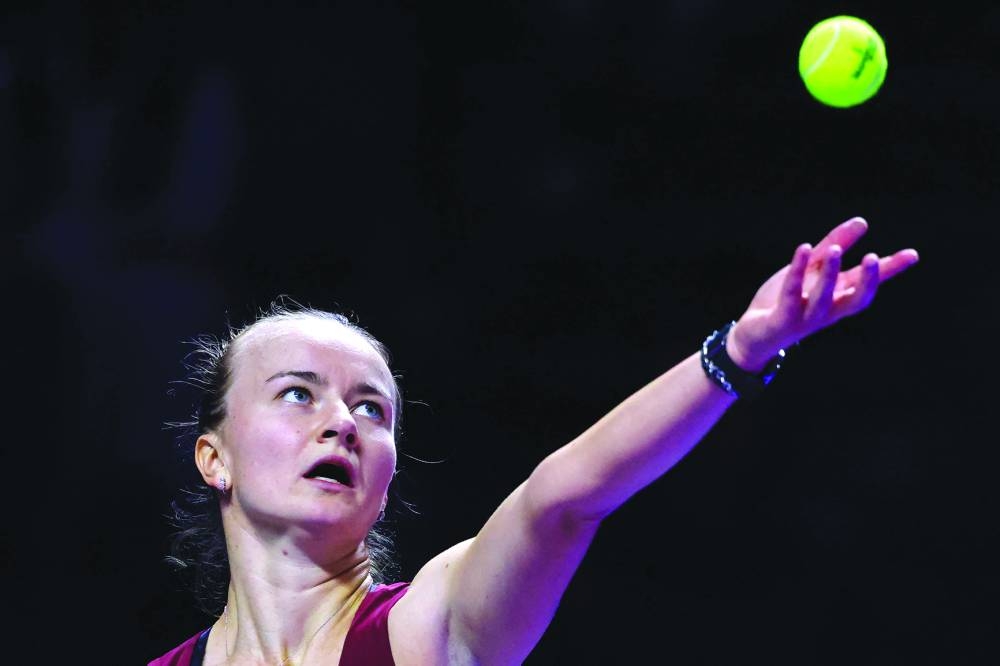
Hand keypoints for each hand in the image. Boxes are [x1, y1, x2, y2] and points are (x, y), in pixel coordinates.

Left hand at [726, 217, 918, 372]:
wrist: (754, 335)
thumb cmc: (787, 300)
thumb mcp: (812, 269)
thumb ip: (834, 244)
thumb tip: (862, 222)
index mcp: (838, 298)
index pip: (869, 284)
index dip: (891, 270)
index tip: (913, 254)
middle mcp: (827, 310)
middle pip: (855, 300)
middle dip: (867, 281)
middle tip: (874, 258)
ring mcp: (806, 317)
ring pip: (822, 298)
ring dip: (830, 274)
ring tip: (834, 249)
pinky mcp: (783, 319)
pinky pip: (791, 294)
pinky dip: (796, 271)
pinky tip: (803, 248)